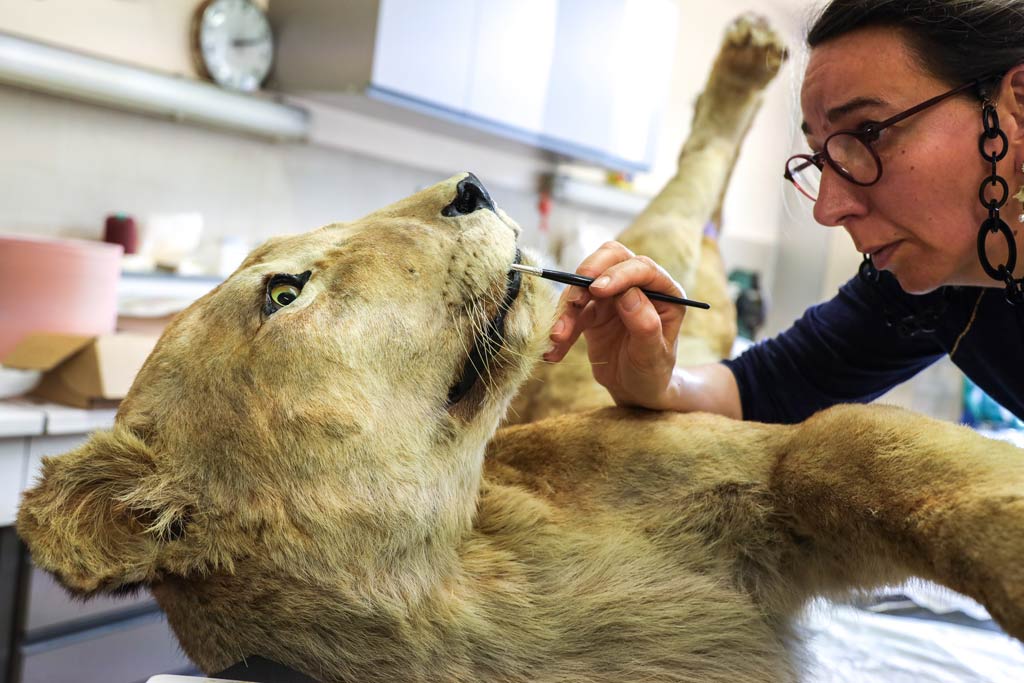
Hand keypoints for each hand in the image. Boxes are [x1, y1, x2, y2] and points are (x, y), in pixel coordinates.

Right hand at [544, 241, 685, 409]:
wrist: (636, 389)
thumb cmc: (652, 371)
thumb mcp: (653, 354)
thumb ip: (645, 324)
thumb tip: (627, 295)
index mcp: (664, 291)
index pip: (641, 268)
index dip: (618, 273)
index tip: (596, 288)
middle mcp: (639, 286)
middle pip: (611, 257)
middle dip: (589, 271)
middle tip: (575, 296)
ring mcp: (614, 296)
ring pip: (585, 283)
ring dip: (568, 307)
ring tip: (558, 337)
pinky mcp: (593, 309)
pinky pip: (572, 309)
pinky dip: (561, 326)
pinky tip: (555, 350)